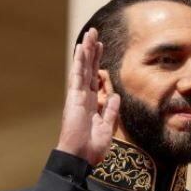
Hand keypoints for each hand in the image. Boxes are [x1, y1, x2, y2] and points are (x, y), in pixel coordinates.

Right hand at [56, 28, 120, 165]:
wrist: (80, 157)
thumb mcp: (107, 128)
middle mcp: (83, 97)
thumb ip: (110, 111)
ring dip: (87, 50)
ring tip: (90, 34)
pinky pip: (77, 75)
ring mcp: (78, 95)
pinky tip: (81, 47)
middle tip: (95, 33)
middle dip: (92, 51)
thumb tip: (115, 96)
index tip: (101, 48)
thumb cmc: (91, 148)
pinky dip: (79, 61)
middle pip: (89, 68)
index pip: (95, 78)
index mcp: (91, 104)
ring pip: (83, 67)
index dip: (98, 62)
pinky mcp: (74, 97)